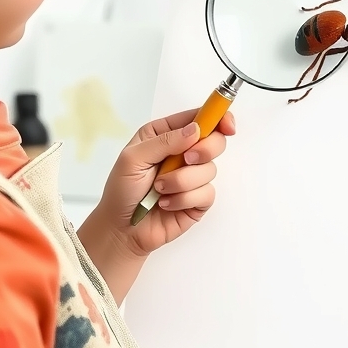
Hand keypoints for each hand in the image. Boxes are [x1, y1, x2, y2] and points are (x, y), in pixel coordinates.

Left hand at [76, 109, 235, 302]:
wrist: (122, 229)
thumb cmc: (121, 190)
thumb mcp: (133, 158)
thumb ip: (164, 141)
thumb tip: (195, 130)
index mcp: (166, 134)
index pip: (199, 118)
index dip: (218, 117)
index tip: (226, 125)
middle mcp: (182, 152)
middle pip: (215, 141)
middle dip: (204, 150)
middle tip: (186, 159)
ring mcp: (192, 176)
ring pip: (210, 170)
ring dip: (182, 181)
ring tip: (160, 189)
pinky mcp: (197, 199)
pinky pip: (206, 193)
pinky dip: (184, 199)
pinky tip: (166, 204)